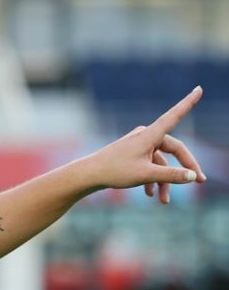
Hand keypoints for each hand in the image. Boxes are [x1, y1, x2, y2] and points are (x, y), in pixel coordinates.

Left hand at [85, 86, 205, 203]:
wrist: (88, 175)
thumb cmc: (115, 171)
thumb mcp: (146, 175)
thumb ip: (172, 175)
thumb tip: (194, 177)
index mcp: (149, 135)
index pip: (174, 116)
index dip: (188, 103)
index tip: (199, 88)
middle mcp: (145, 136)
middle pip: (174, 150)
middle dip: (184, 169)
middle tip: (201, 182)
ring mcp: (138, 145)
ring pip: (161, 162)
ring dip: (164, 181)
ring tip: (163, 201)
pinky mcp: (132, 154)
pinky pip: (149, 165)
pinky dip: (151, 179)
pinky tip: (149, 195)